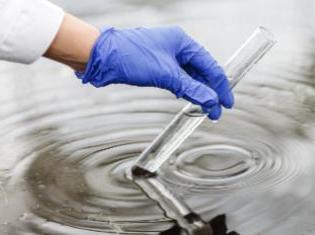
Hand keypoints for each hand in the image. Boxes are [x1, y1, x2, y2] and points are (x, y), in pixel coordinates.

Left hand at [76, 26, 233, 119]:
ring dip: (197, 91)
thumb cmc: (131, 57)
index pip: (210, 66)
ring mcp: (166, 56)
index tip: (226, 103)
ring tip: (205, 108)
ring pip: (189, 76)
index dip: (220, 86)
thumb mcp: (165, 74)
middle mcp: (177, 47)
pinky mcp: (157, 66)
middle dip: (210, 91)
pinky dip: (184, 89)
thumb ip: (191, 88)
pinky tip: (187, 97)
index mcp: (183, 42)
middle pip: (201, 71)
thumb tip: (211, 100)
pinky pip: (177, 78)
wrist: (102, 57)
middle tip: (215, 111)